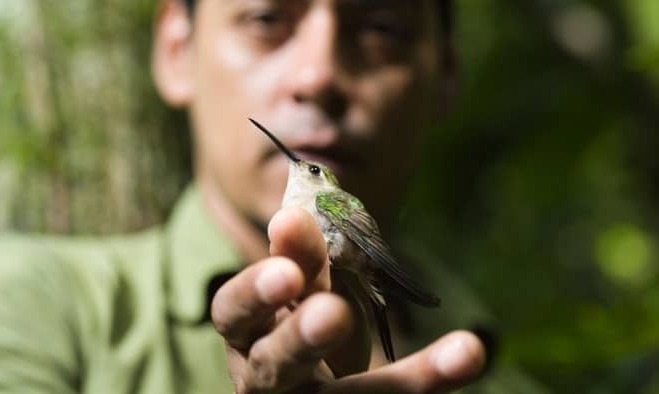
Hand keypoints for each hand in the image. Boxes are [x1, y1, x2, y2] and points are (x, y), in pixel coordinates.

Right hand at [211, 207, 485, 392]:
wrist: (313, 384)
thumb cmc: (301, 321)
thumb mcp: (302, 290)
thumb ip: (302, 259)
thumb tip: (293, 214)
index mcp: (246, 334)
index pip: (232, 313)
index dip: (253, 293)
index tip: (286, 269)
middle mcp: (264, 379)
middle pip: (272, 367)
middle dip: (300, 339)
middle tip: (333, 314)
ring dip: (388, 381)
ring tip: (453, 349)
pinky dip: (429, 378)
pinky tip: (469, 352)